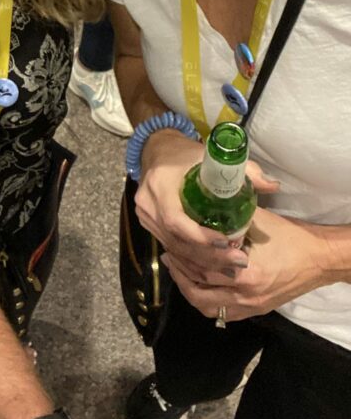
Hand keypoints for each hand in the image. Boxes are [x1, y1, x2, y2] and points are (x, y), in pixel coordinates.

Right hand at [136, 131, 277, 275]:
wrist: (156, 150)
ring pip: (173, 248)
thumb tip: (273, 186)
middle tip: (237, 261)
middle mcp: (148, 204)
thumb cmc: (185, 154)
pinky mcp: (148, 224)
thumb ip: (243, 170)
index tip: (226, 242)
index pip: (175, 220)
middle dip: (208, 256)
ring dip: (201, 262)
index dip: (200, 236)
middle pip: (176, 240)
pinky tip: (211, 266)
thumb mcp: (212, 156)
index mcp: (160, 185)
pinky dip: (190, 260)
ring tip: (231, 268)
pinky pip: (169, 246)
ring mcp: (145, 216)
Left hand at [161, 207, 328, 320]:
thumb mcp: (255, 221)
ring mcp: (251, 306)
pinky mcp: (257, 311)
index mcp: (246, 272)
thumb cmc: (288, 236)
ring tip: (180, 274)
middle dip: (180, 276)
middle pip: (199, 293)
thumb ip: (227, 220)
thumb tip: (200, 210)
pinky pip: (223, 313)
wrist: (318, 258)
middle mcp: (246, 295)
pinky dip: (207, 302)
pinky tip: (199, 287)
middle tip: (169, 260)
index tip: (170, 247)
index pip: (202, 270)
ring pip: (208, 308)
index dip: (182, 260)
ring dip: (190, 292)